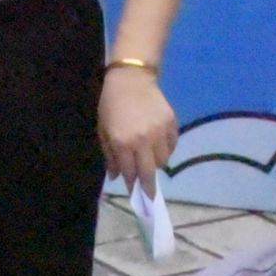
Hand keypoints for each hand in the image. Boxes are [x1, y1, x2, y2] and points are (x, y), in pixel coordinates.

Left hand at [98, 65, 175, 187]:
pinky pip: (172, 145)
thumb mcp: (103, 130)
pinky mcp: (171, 123)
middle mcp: (143, 140)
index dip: (132, 184)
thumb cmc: (112, 105)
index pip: (130, 172)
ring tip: (151, 159)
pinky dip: (167, 149)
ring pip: (163, 160)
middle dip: (149, 187)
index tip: (135, 193)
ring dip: (157, 164)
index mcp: (123, 143)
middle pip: (149, 172)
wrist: (131, 79)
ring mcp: (159, 132)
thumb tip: (116, 177)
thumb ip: (110, 155)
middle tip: (151, 197)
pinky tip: (160, 145)